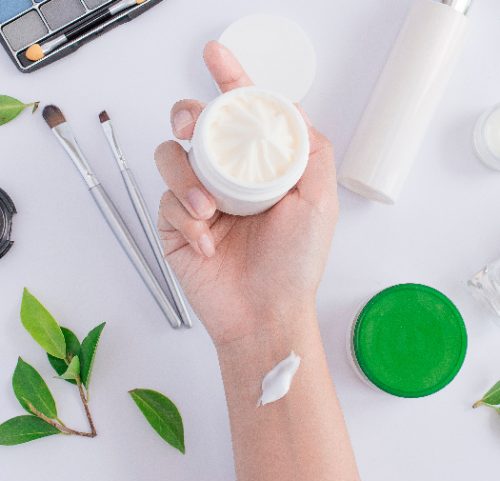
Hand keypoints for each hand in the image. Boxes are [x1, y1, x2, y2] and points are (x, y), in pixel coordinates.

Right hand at [155, 41, 337, 345]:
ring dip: (184, 178)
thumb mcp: (318, 202)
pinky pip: (164, 203)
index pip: (242, 115)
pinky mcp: (176, 226)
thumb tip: (291, 111)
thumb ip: (310, 152)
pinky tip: (207, 243)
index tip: (216, 55)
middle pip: (194, 126)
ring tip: (208, 210)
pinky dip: (184, 220)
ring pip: (170, 158)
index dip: (230, 80)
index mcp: (260, 169)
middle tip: (192, 127)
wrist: (264, 314)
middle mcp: (228, 179)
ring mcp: (199, 201)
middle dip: (187, 116)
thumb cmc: (293, 265)